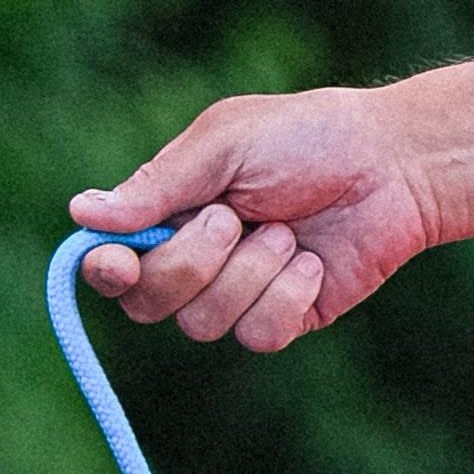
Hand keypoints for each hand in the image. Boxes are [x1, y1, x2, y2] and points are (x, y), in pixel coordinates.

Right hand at [67, 92, 439, 352]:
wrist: (391, 166)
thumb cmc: (306, 138)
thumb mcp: (224, 146)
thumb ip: (158, 186)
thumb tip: (81, 213)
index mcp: (169, 213)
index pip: (112, 262)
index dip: (106, 271)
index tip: (117, 263)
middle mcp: (195, 259)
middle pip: (149, 303)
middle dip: (192, 263)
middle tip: (235, 216)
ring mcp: (239, 293)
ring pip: (203, 324)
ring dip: (248, 273)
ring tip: (287, 231)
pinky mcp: (284, 317)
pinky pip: (258, 335)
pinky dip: (285, 295)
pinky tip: (311, 263)